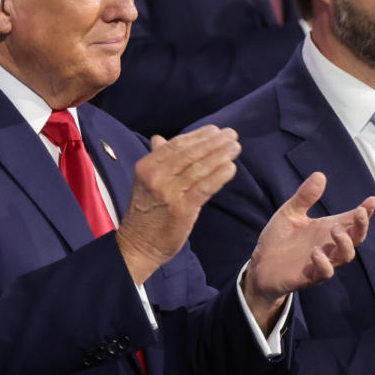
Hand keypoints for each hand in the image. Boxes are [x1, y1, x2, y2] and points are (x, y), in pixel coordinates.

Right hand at [116, 126, 239, 284]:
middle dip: (214, 142)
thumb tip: (160, 138)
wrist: (139, 244)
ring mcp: (168, 193)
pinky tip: (231, 168)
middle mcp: (156, 177)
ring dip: (221, 155)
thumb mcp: (146, 181)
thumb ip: (157, 158)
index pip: (176, 144)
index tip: (216, 130)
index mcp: (147, 166)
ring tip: (235, 147)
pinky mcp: (181, 210)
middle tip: (232, 135)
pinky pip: (204, 188)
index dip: (198, 135)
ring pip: (199, 168)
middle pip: (190, 153)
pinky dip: (219, 176)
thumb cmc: (147, 211)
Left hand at [243, 172, 374, 332]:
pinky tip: (316, 252)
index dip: (365, 211)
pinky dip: (324, 263)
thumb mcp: (290, 213)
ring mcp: (322, 262)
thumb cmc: (279, 239)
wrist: (260, 265)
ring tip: (335, 230)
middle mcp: (329, 245)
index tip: (372, 200)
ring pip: (346, 256)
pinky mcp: (310, 276)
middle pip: (356, 238)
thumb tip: (320, 175)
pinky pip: (325, 272)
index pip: (351, 220)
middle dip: (361, 226)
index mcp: (326, 229)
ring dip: (345, 243)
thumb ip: (305, 197)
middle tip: (359, 213)